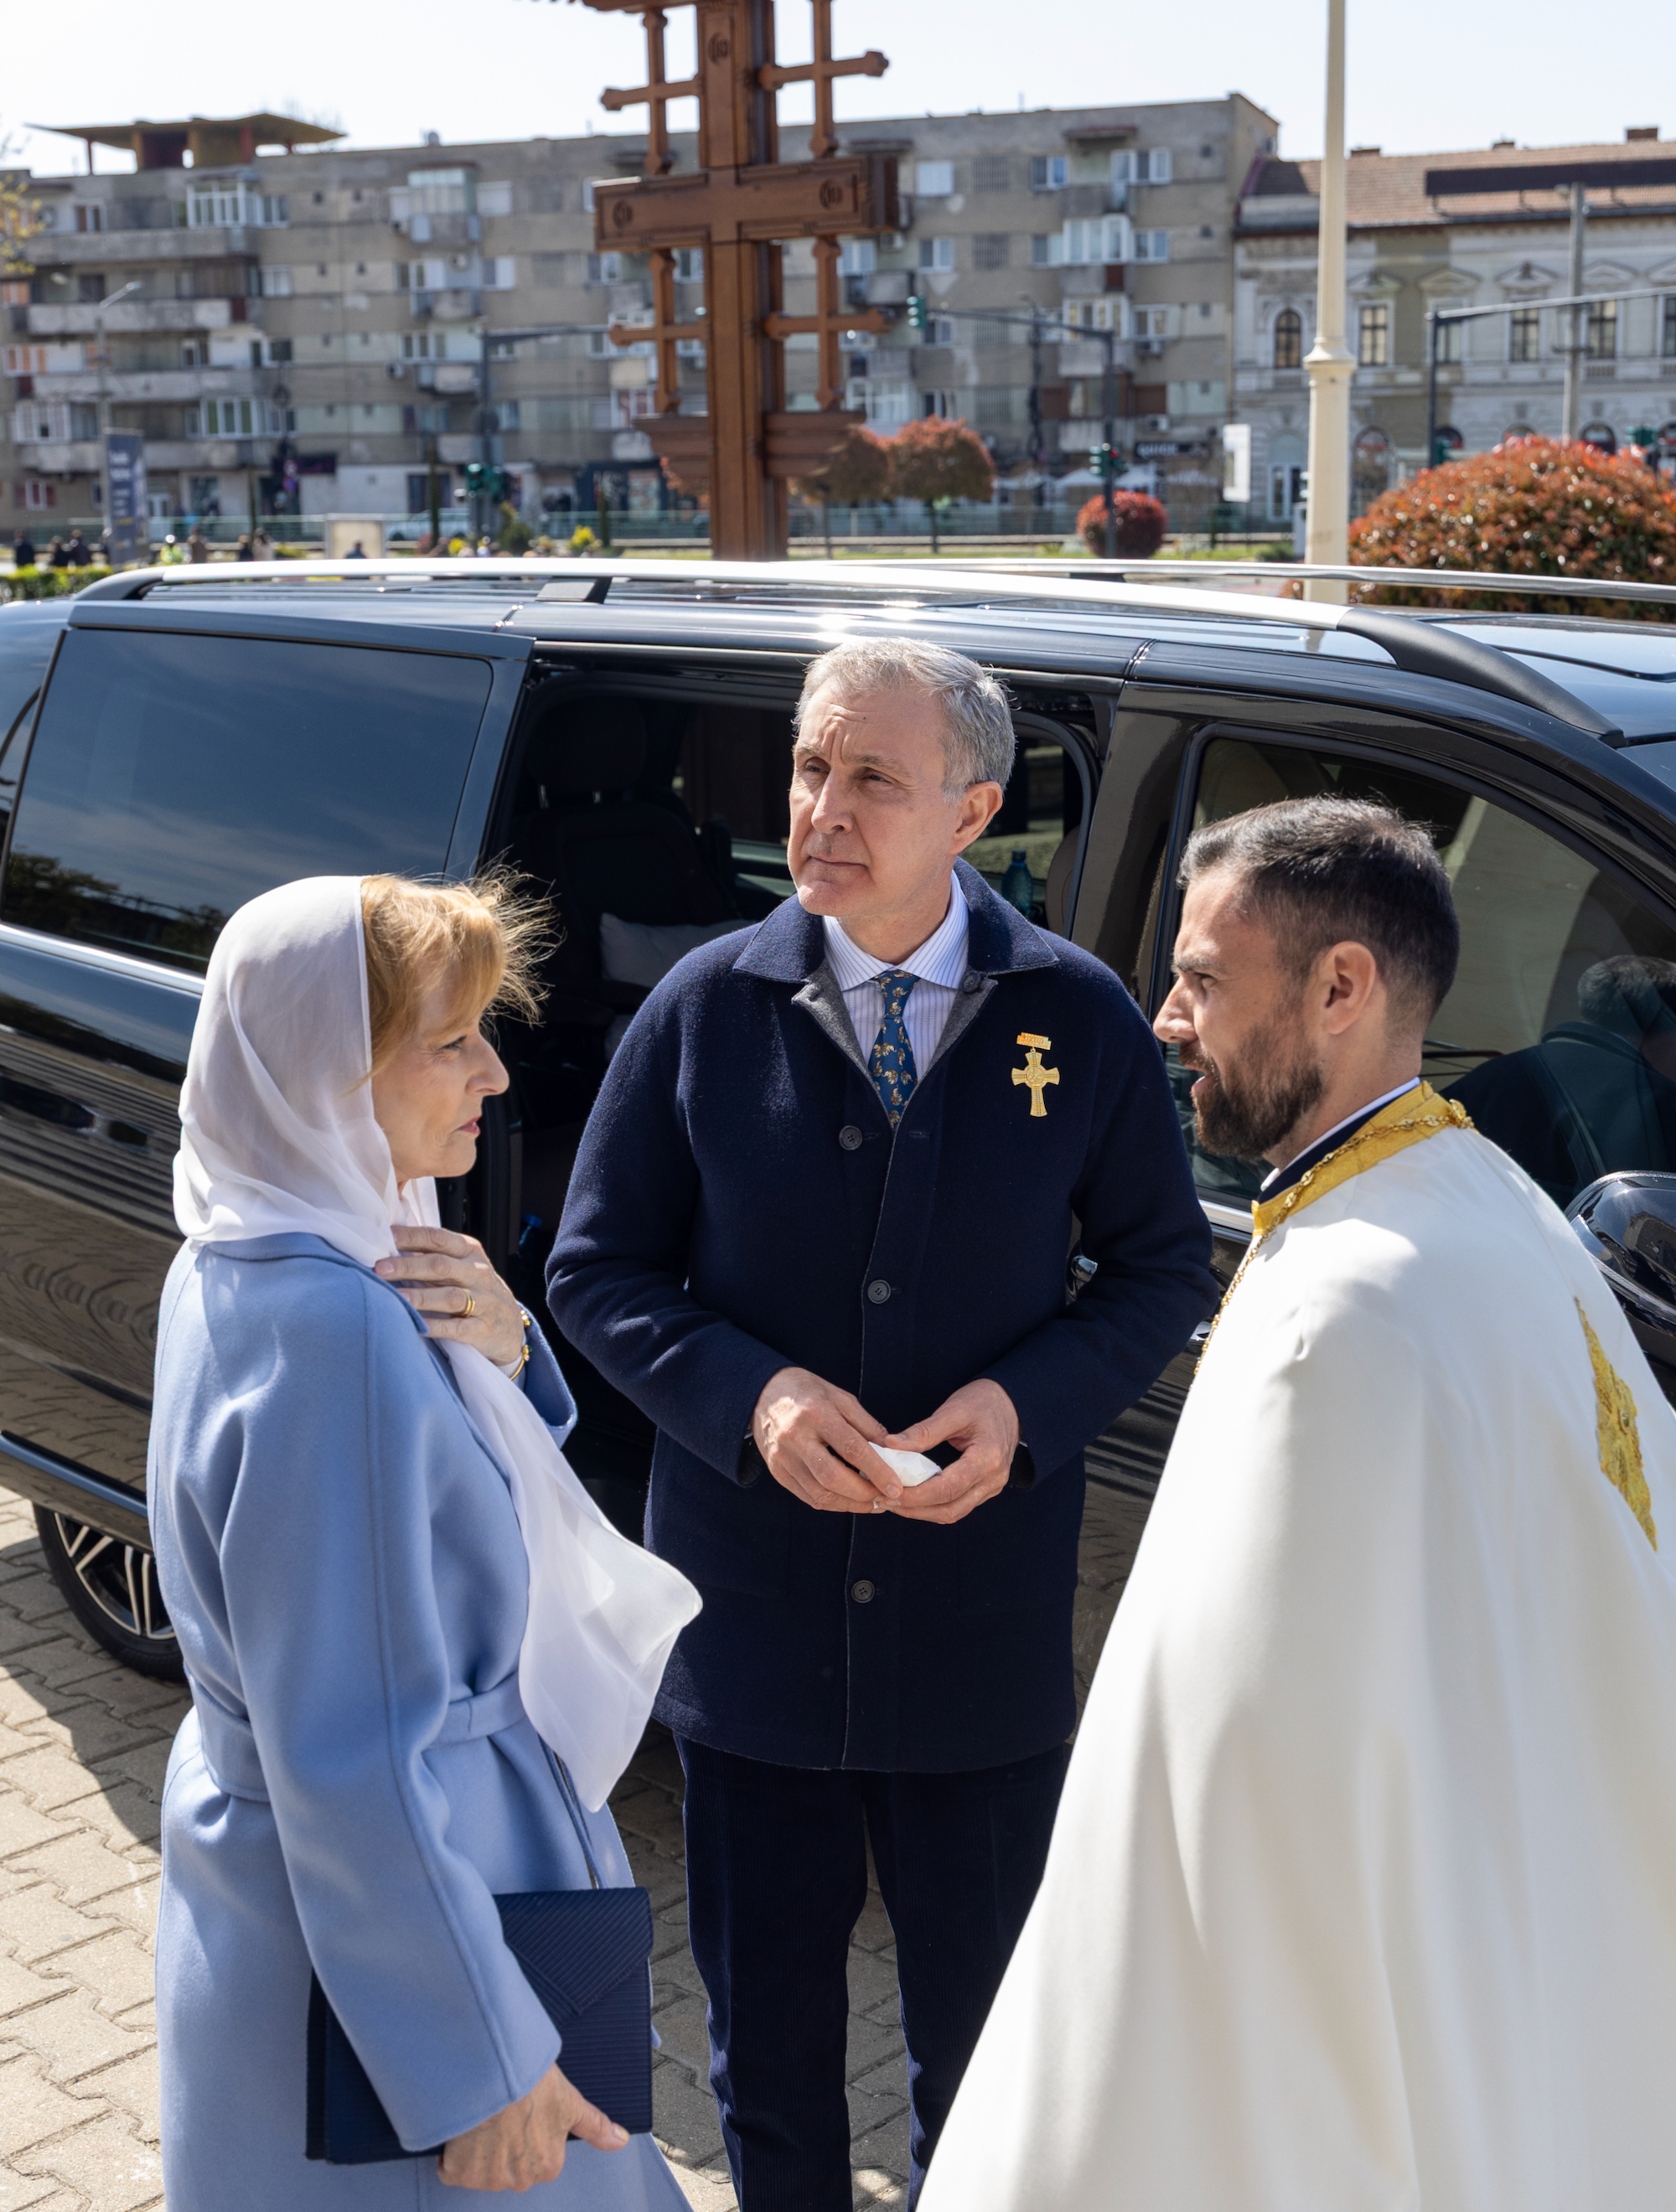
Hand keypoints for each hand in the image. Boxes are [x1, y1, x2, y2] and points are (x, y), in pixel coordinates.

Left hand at [375, 1226, 526, 1369]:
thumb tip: (390, 1247)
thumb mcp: (464, 1267)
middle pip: (440, 1265)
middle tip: (380, 1268)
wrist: (511, 1327)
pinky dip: (436, 1326)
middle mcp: (478, 1274)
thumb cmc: (478, 1292)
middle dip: (408, 1266)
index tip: (386, 1237)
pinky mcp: (482, 1329)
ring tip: (395, 1296)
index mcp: (470, 1252)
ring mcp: (483, 1302)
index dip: (412, 1237)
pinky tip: (417, 1325)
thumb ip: (435, 1257)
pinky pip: (457, 1328)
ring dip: (420, 1296)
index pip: (439, 1238)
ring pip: (449, 1296)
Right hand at [439, 2062, 626, 2190]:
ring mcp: (487, 2180)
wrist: (494, 2072)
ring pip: (479, 2169)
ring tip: (482, 2115)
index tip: (520, 2113)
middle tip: (500, 2113)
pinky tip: (462, 2128)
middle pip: (507, 2167)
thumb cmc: (533, 2081)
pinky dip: (452, 2153)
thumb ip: (594, 2126)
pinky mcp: (458, 2174)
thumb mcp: (570, 2101)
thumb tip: (621, 2140)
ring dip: (477, 2148)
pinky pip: (452, 2168)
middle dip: (501, 2145)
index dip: (525, 2132)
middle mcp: (520, 2180)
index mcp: (548, 2167)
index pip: (535, 2158)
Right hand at [752, 1367, 901, 1513]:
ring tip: (873, 1503)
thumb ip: (868, 1427)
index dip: (877, 1471)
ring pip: (819, 1494)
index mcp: (816, 1414)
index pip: (851, 1448)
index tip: (896, 1488)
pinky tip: (850, 1501)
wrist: (765, 1393)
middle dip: (864, 1494)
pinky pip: (808, 1497)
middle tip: (887, 1499)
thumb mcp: (842, 1399)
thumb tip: (894, 1455)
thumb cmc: (810, 1393)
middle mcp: (795, 1437)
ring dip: (850, 1505)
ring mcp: (783, 1458)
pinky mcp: (777, 1472)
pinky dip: (833, 1504)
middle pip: (832, 1478)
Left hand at [881, 1381, 1019, 1526]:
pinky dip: (933, 1506)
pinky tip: (912, 1497)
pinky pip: (958, 1506)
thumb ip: (924, 1431)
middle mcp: (993, 1480)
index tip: (890, 1491)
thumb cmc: (983, 1402)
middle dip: (915, 1509)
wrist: (1012, 1404)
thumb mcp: (954, 1410)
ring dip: (922, 1512)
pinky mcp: (985, 1489)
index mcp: (988, 1459)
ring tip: (893, 1500)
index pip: (948, 1488)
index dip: (917, 1495)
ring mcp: (991, 1487)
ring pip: (953, 1513)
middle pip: (951, 1509)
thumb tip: (891, 1445)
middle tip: (884, 1500)